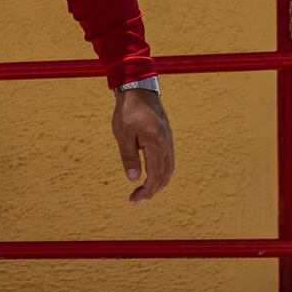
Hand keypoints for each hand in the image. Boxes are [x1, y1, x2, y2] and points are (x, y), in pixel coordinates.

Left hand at [113, 89, 173, 204]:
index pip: (155, 175)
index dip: (147, 190)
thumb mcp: (123, 134)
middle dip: (152, 191)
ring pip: (168, 170)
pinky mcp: (167, 139)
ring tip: (142, 192)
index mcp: (157, 143)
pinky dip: (160, 173)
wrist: (139, 90)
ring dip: (157, 183)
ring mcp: (169, 141)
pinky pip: (167, 161)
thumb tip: (133, 178)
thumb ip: (129, 157)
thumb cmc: (128, 111)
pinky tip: (149, 177)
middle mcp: (167, 144)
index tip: (134, 200)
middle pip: (165, 176)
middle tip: (135, 200)